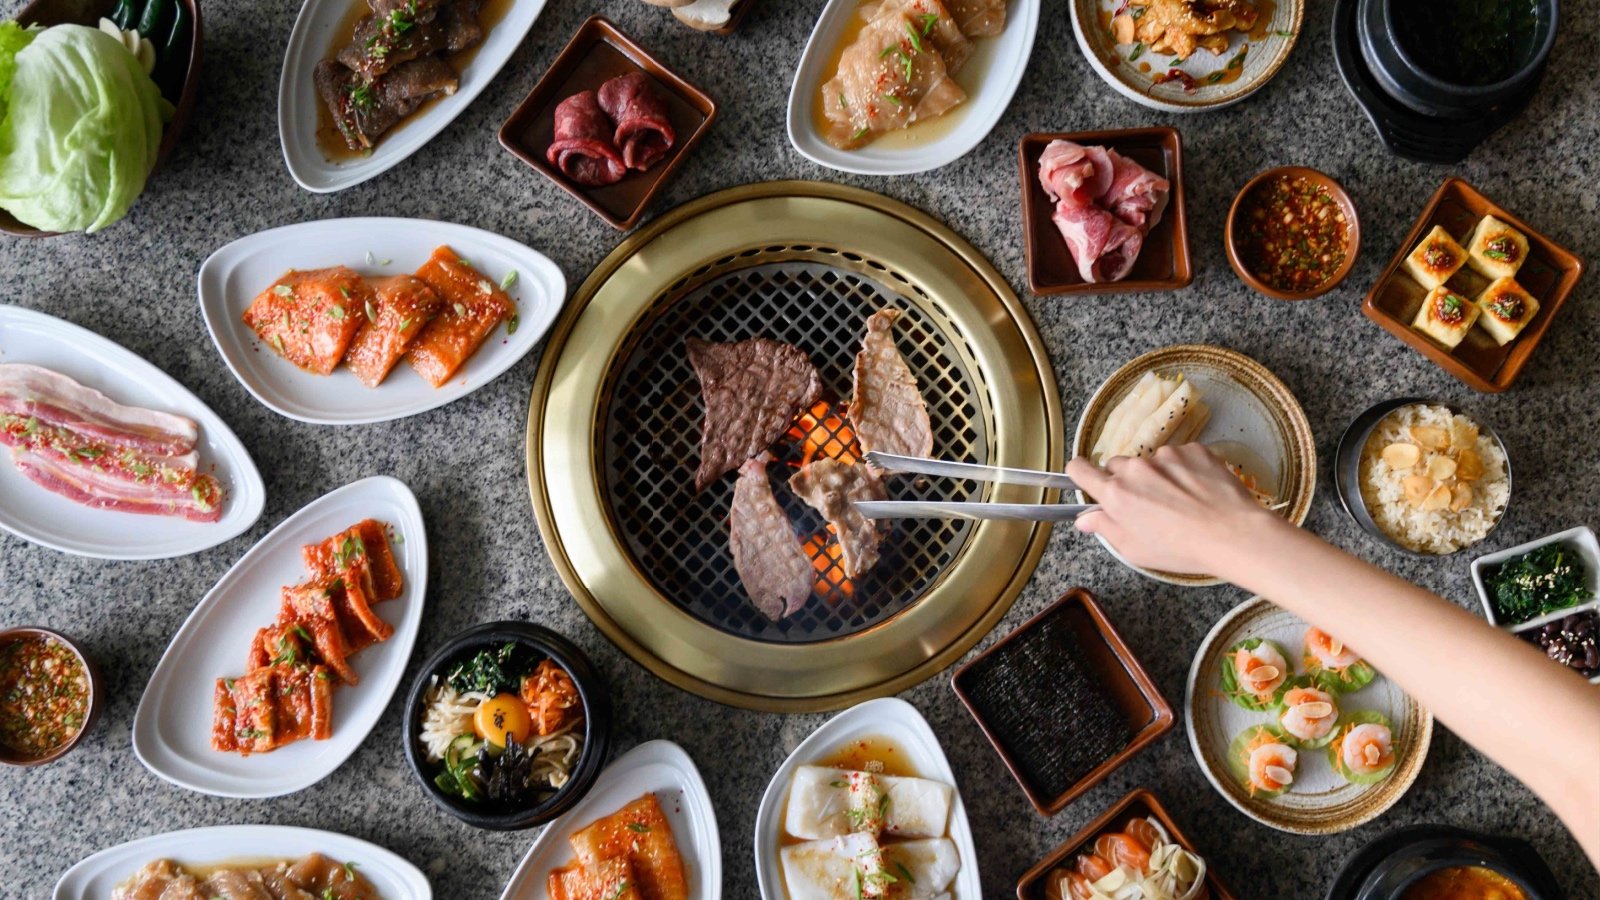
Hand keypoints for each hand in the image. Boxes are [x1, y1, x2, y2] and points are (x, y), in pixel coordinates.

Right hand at [1066, 443, 1281, 576]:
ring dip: (1158, 475)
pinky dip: (1185, 469)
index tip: (1087, 480)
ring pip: (1151, 461)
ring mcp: (1165, 455)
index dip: (1080, 474)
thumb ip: (1105, 529)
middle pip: (1117, 465)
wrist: (1232, 533)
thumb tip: (1085, 519)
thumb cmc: (1180, 549)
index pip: (1079, 469)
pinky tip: (1199, 491)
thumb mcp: (1134, 549)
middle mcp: (1136, 468)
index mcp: (1116, 493)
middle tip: (1146, 503)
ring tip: (1182, 501)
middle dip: (1126, 481)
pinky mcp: (1193, 449)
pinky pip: (1180, 456)